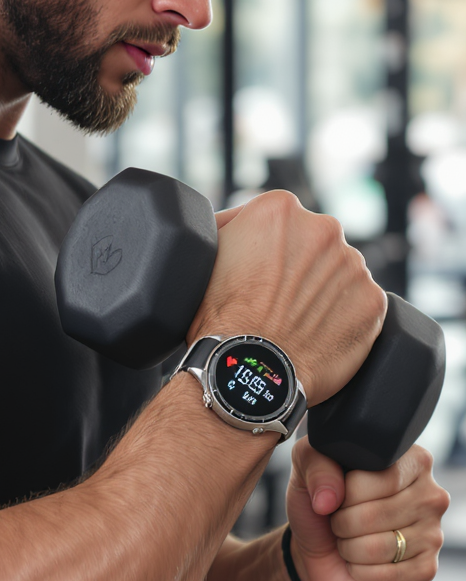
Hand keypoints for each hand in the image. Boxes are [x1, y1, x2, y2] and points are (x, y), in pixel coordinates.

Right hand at [188, 191, 386, 404]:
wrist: (247, 371)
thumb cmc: (219, 318)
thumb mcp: (207, 256)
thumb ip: (231, 228)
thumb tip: (239, 224)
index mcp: (280, 208)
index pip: (274, 222)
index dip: (261, 250)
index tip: (254, 274)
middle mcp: (324, 227)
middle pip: (311, 244)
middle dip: (296, 266)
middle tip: (273, 299)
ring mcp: (353, 264)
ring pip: (337, 273)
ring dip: (321, 291)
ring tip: (295, 320)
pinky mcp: (373, 301)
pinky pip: (358, 305)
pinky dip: (342, 318)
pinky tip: (315, 334)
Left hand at [285, 436, 448, 580]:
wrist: (319, 553)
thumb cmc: (321, 506)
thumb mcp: (306, 472)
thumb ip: (313, 461)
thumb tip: (329, 497)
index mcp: (409, 460)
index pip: (375, 474)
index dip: (345, 491)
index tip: (340, 495)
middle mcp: (430, 494)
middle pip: (375, 513)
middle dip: (343, 523)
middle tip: (341, 522)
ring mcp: (433, 533)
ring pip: (379, 547)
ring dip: (350, 549)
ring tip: (351, 542)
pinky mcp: (427, 569)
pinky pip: (387, 576)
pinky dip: (361, 573)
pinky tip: (362, 565)